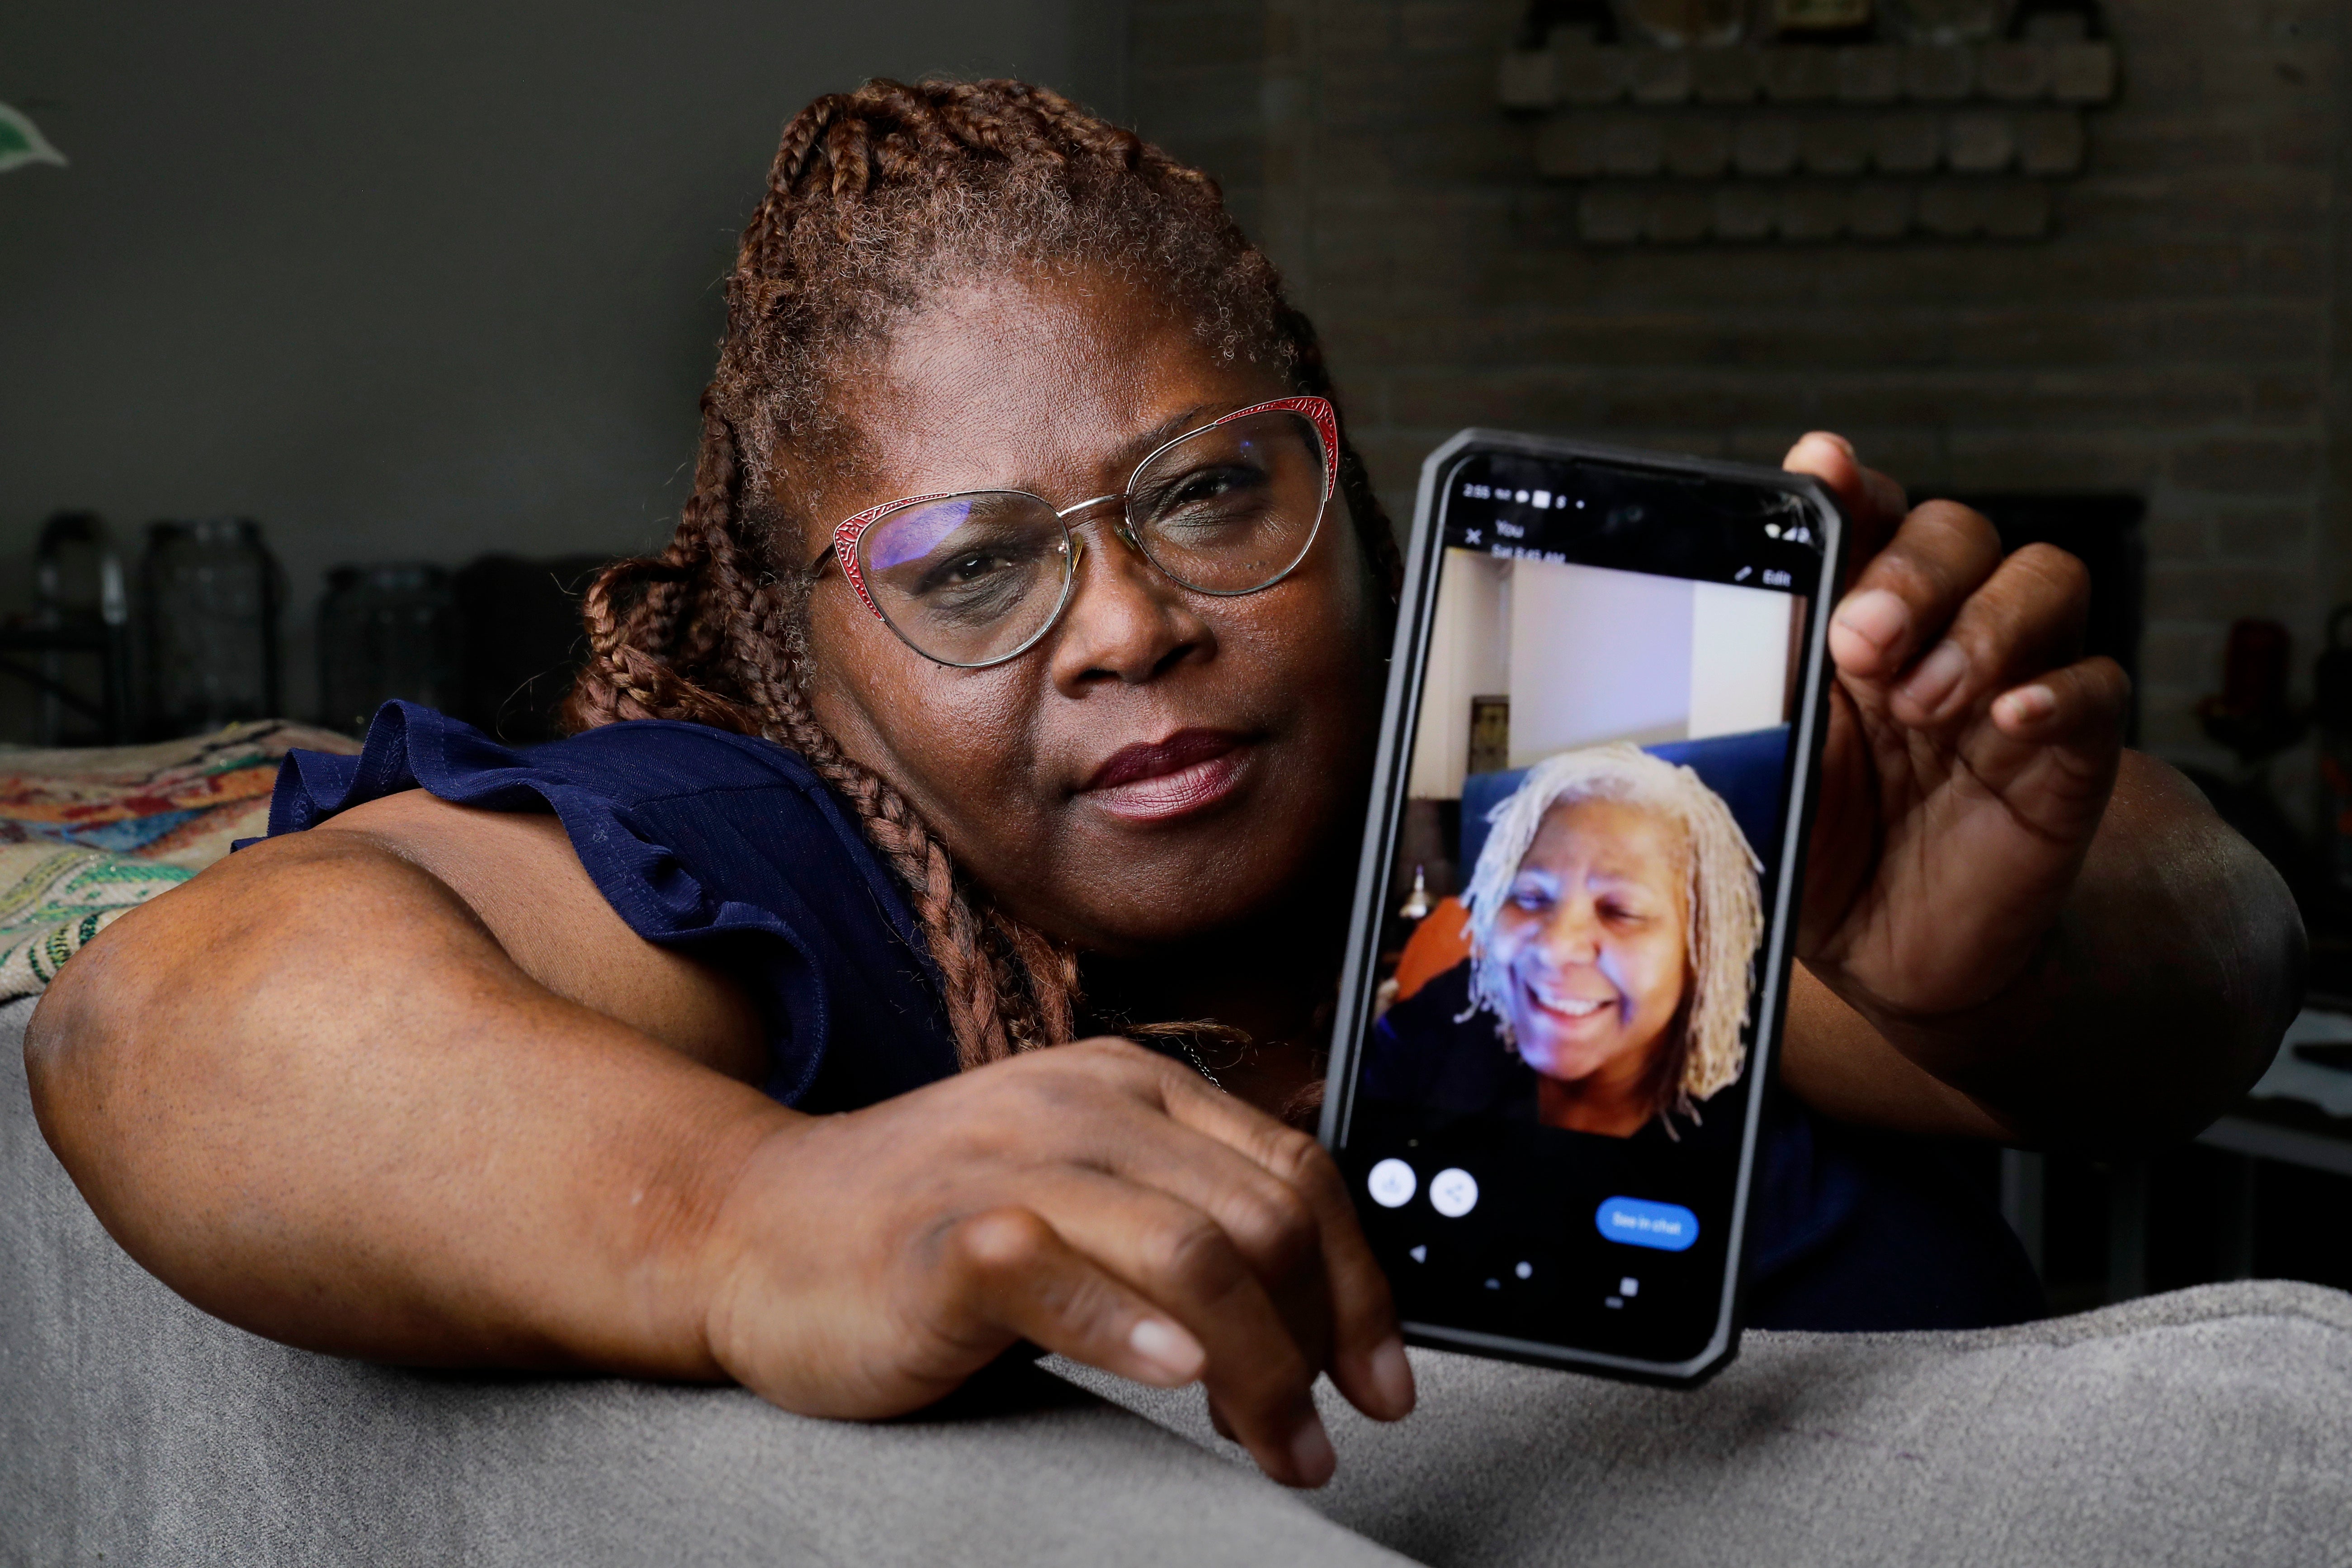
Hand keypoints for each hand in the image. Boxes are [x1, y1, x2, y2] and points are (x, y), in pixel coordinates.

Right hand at [692, 1038, 1414, 1486]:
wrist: (750, 1226)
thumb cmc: (927, 1227)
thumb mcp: (1080, 1188)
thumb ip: (1185, 1210)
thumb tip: (1320, 1299)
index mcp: (1132, 1086)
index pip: (1299, 1175)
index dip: (1361, 1288)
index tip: (1383, 1382)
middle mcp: (1082, 1107)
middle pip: (1263, 1221)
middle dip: (1320, 1345)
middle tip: (1319, 1440)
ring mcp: (1008, 1163)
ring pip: (1192, 1250)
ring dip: (1259, 1368)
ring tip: (1274, 1444)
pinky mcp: (943, 1236)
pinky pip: (1058, 1271)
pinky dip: (1130, 1330)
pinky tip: (1175, 1382)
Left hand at [1785, 433, 2129, 1040]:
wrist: (1888, 957)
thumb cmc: (1817, 846)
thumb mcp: (1763, 768)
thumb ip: (1748, 691)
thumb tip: (1697, 620)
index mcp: (1855, 620)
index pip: (1872, 516)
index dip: (1856, 487)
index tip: (1827, 470)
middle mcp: (1939, 632)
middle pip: (1959, 531)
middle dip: (1913, 570)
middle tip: (1861, 641)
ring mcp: (2013, 682)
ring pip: (2044, 579)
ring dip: (1983, 624)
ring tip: (1923, 701)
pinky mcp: (2071, 750)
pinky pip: (2097, 684)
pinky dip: (2057, 691)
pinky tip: (2008, 720)